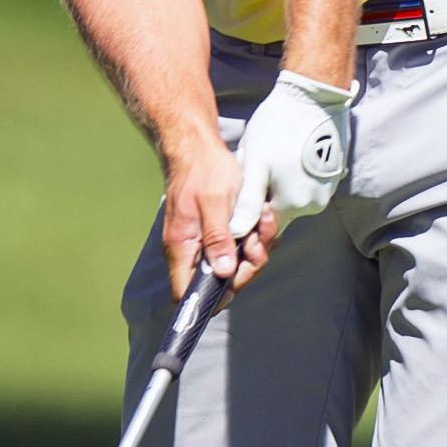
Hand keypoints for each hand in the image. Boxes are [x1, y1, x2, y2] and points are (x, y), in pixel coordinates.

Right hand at [161, 138, 273, 300]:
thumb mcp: (214, 202)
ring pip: (234, 266)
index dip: (211, 298)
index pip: (187, 294)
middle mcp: (191, 252)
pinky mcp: (218, 235)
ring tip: (264, 220)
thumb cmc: (202, 170)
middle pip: (220, 284)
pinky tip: (262, 219)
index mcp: (182, 248)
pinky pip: (238, 249)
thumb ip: (218, 238)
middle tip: (257, 240)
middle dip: (247, 266)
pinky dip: (254, 237)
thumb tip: (224, 272)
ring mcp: (204, 244)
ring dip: (255, 248)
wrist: (198, 147)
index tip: (237, 278)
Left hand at [229, 71, 351, 239]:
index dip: (251, 216)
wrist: (315, 97)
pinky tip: (287, 153)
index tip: (244, 193)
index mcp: (293, 205)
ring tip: (273, 157)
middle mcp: (314, 204)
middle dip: (265, 197)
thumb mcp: (255, 164)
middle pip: (280, 212)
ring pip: (293, 197)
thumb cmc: (281, 126)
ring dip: (279, 185)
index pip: (266, 229)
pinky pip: (307, 184)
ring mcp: (326, 189)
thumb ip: (246, 202)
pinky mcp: (332, 175)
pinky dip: (295, 175)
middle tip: (257, 167)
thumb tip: (235, 232)